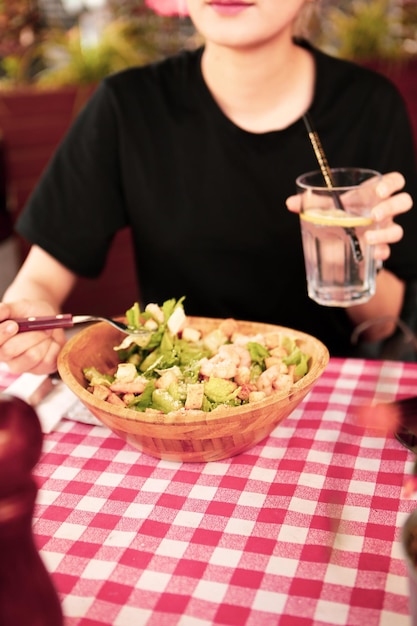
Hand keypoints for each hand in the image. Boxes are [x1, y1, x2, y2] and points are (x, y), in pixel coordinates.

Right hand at [0, 301, 66, 374]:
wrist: (46, 318)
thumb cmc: (27, 313)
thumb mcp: (16, 306)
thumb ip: (3, 310)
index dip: (2, 334)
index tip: (14, 325)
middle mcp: (4, 357)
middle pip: (10, 350)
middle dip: (28, 334)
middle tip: (37, 324)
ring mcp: (21, 366)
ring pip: (32, 356)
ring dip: (42, 339)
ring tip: (44, 332)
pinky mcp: (39, 370)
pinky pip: (48, 361)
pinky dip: (54, 347)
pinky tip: (50, 342)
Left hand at [286, 171, 412, 260]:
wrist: (337, 244)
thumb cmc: (336, 218)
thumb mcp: (324, 209)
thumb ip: (310, 204)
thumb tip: (290, 203)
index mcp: (372, 195)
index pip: (395, 181)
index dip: (392, 184)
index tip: (378, 192)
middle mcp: (384, 211)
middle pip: (404, 202)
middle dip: (392, 207)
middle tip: (372, 216)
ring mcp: (384, 230)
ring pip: (398, 230)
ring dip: (385, 234)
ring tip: (366, 238)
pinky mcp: (380, 249)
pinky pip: (387, 251)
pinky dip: (380, 253)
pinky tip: (370, 255)